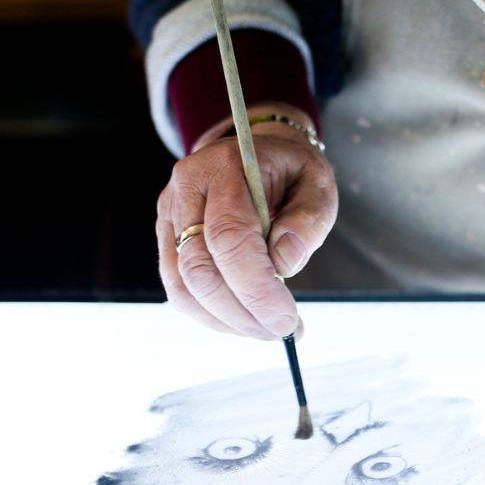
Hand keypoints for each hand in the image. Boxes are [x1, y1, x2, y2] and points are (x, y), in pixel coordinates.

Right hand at [156, 104, 337, 338]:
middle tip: (281, 331)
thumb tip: (285, 264)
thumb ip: (307, 221)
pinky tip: (242, 319)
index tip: (287, 320)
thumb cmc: (291, 173)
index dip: (256, 288)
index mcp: (225, 168)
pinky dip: (210, 314)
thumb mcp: (317, 186)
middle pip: (199, 268)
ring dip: (225, 320)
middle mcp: (187, 189)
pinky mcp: (167, 237)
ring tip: (265, 328)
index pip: (228, 237)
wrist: (255, 153)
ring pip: (182, 285)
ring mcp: (169, 214)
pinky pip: (178, 288)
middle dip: (242, 312)